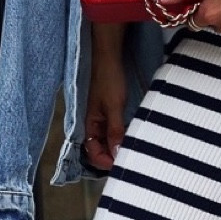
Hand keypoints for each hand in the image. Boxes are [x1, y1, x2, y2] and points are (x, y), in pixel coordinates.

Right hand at [82, 31, 127, 169]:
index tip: (122, 163)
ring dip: (117, 147)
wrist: (108, 56)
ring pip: (107, 141)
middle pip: (99, 150)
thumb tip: (117, 153)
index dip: (106, 161)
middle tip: (130, 159)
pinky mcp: (108, 112)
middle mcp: (92, 124)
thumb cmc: (108, 78)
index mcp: (88, 124)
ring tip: (132, 148)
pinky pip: (112, 131)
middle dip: (111, 157)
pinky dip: (120, 137)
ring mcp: (100, 118)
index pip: (92, 153)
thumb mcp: (114, 106)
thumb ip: (115, 130)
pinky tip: (131, 136)